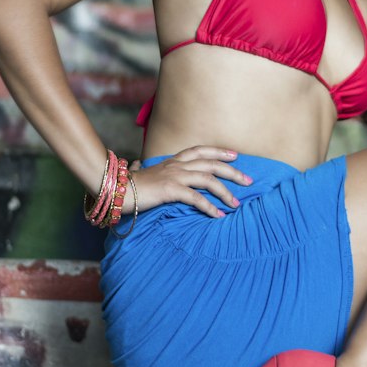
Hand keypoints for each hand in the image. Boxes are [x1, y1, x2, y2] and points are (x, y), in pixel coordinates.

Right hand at [127, 145, 252, 218]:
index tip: (235, 155)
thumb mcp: (154, 176)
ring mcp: (174, 176)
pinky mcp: (171, 190)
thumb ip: (166, 176)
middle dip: (233, 172)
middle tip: (248, 181)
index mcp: (174, 160)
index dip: (219, 151)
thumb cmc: (134, 186)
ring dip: (225, 192)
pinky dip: (210, 207)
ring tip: (236, 204)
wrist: (118, 190)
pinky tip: (218, 215)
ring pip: (208, 180)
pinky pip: (196, 198)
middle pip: (212, 164)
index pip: (201, 150)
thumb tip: (173, 183)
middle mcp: (177, 165)